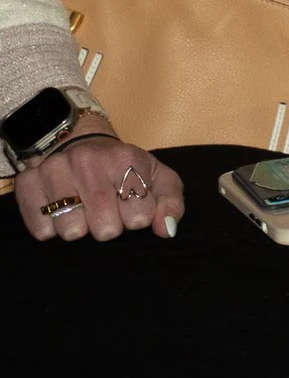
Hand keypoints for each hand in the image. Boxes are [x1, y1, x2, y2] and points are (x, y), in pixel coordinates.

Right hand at [13, 113, 182, 242]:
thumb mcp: (158, 179)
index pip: (140, 217)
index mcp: (125, 159)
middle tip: (107, 217)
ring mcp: (55, 170)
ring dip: (80, 231)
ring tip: (84, 215)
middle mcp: (87, 161)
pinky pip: (41, 228)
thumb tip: (166, 230)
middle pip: (105, 226)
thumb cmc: (126, 170)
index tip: (133, 212)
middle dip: (109, 230)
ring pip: (71, 229)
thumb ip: (171, 204)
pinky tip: (60, 216)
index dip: (137, 221)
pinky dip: (51, 231)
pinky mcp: (28, 183)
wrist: (84, 146)